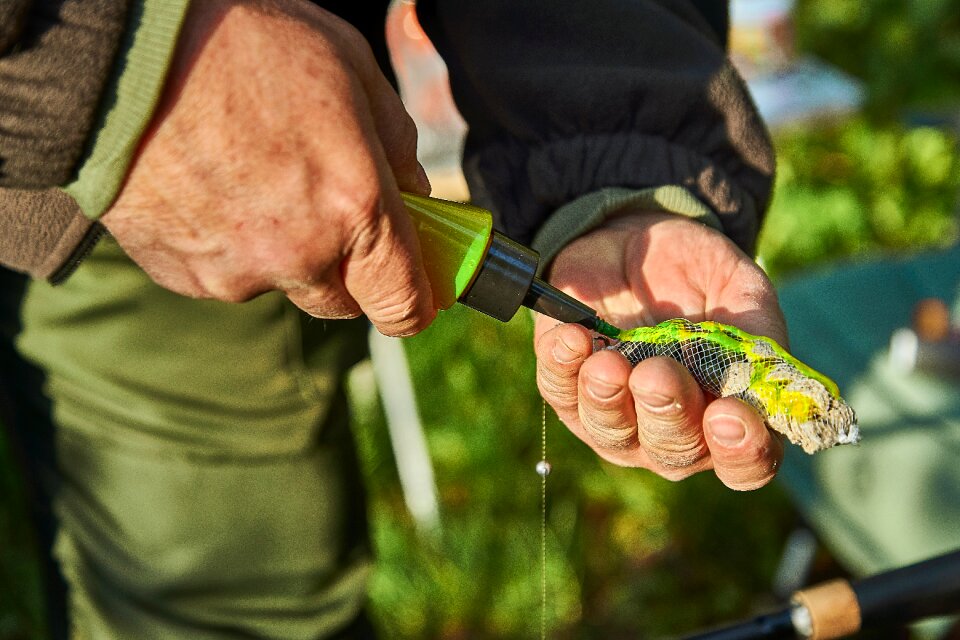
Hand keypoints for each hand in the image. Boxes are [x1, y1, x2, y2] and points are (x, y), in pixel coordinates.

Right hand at [101, 0, 434, 335]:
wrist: (121, 52)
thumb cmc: (240, 41)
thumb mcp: (351, 66)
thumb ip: (396, 144)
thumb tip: (415, 194)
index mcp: (354, 206)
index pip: (403, 305)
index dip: (415, 305)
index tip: (417, 294)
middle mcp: (300, 254)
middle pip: (343, 303)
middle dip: (348, 269)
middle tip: (331, 210)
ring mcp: (236, 272)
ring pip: (281, 283)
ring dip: (282, 249)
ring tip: (253, 174)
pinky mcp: (182, 275)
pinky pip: (226, 274)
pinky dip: (229, 245)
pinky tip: (212, 186)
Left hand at [535, 212, 786, 489]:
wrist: (635, 242)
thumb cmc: (696, 277)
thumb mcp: (737, 287)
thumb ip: (754, 327)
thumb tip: (755, 366)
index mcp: (728, 416)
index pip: (744, 461)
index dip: (741, 449)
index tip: (730, 413)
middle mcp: (672, 432)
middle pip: (672, 452)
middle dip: (665, 412)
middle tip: (658, 374)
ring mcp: (616, 418)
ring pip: (609, 431)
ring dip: (608, 399)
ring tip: (608, 363)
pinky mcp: (565, 389)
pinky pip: (559, 391)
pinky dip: (563, 367)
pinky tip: (572, 338)